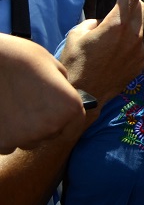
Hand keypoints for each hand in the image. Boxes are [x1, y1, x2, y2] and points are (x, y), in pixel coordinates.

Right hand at [0, 35, 85, 152]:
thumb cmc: (23, 59)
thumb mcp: (55, 68)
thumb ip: (63, 89)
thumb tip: (61, 101)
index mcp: (70, 107)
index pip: (75, 128)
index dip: (68, 123)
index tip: (60, 119)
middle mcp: (51, 126)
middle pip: (52, 134)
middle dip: (46, 123)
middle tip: (34, 106)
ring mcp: (25, 137)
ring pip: (30, 141)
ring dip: (26, 130)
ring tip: (16, 108)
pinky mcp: (3, 142)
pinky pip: (9, 145)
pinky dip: (7, 134)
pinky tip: (4, 117)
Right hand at [59, 0, 143, 104]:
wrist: (83, 96)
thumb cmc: (75, 65)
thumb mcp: (76, 35)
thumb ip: (93, 22)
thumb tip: (101, 23)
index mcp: (116, 25)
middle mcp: (133, 36)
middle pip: (141, 8)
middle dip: (133, 3)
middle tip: (120, 6)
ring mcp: (139, 50)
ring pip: (141, 27)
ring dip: (131, 25)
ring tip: (111, 37)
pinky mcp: (140, 63)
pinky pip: (139, 45)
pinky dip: (130, 43)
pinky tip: (114, 52)